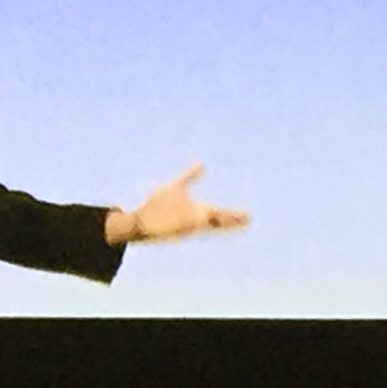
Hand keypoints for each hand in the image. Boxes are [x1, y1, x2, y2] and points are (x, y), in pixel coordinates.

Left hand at [108, 163, 249, 244]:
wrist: (138, 222)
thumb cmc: (157, 206)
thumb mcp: (177, 186)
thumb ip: (190, 176)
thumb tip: (202, 164)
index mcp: (197, 213)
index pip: (219, 215)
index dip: (233, 216)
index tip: (249, 216)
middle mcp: (193, 219)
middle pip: (217, 220)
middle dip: (232, 219)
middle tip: (249, 218)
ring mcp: (184, 223)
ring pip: (206, 223)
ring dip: (218, 222)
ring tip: (235, 221)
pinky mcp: (173, 223)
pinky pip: (188, 223)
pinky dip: (197, 220)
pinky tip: (207, 216)